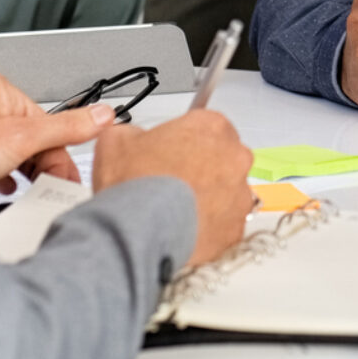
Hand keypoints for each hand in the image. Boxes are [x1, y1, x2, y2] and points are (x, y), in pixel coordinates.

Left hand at [0, 72, 115, 193]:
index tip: (66, 180)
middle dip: (39, 164)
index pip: (48, 123)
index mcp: (3, 92)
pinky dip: (0, 176)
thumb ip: (66, 127)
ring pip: (11, 152)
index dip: (60, 154)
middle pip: (31, 137)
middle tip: (44, 189)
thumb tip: (103, 115)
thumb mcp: (21, 140)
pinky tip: (1, 188)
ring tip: (21, 191)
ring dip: (20, 172)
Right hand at [93, 110, 254, 267]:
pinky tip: (186, 232)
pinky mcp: (235, 227)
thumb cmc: (134, 184)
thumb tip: (130, 138)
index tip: (172, 157)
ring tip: (177, 214)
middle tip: (174, 186)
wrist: (137, 231)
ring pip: (227, 193)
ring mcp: (240, 192)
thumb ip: (131, 132)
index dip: (185, 145)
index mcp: (212, 126)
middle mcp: (234, 156)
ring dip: (209, 200)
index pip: (206, 128)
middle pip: (222, 159)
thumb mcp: (117, 141)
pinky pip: (225, 226)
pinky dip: (210, 229)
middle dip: (202, 171)